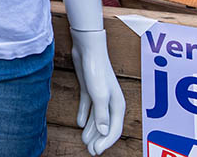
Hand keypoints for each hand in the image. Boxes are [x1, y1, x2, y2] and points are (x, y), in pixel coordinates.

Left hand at [70, 28, 124, 154]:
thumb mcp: (99, 94)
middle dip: (98, 139)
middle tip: (89, 150)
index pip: (113, 129)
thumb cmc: (96, 70)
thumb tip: (104, 132)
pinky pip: (88, 106)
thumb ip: (101, 113)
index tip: (95, 151)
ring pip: (96, 117)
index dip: (105, 142)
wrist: (87, 48)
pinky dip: (84, 115)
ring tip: (83, 140)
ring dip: (91, 130)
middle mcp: (110, 101)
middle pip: (105, 125)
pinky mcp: (89, 88)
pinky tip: (79, 123)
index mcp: (117, 105)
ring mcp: (99, 95)